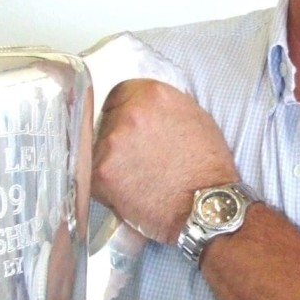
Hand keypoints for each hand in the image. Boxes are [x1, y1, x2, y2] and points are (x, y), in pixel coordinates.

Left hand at [92, 80, 238, 242]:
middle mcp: (129, 114)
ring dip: (112, 161)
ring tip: (137, 177)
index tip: (127, 128)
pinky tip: (129, 191)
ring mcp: (112, 142)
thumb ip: (161, 107)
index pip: (117, 94)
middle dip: (118, 138)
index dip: (122, 113)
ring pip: (98, 147)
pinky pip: (93, 174)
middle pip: (106, 120)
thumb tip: (143, 108)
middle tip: (138, 158)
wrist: (206, 205)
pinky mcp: (101, 172)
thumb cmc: (207, 166)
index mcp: (151, 94)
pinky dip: (107, 185)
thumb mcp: (194, 118)